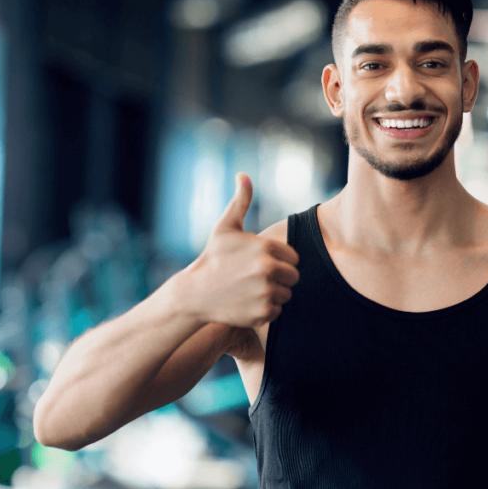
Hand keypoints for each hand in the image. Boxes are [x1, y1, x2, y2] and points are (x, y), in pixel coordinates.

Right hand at [178, 173, 299, 327]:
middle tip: (256, 279)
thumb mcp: (225, 228)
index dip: (280, 261)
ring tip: (250, 290)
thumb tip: (243, 175)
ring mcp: (265, 292)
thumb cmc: (212, 258)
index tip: (261, 264)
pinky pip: (278, 312)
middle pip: (293, 277)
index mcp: (265, 247)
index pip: (293, 258)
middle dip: (279, 278)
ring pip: (286, 295)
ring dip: (273, 294)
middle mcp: (268, 269)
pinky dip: (266, 311)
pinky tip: (247, 303)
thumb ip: (240, 202)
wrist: (194, 294)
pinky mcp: (262, 313)